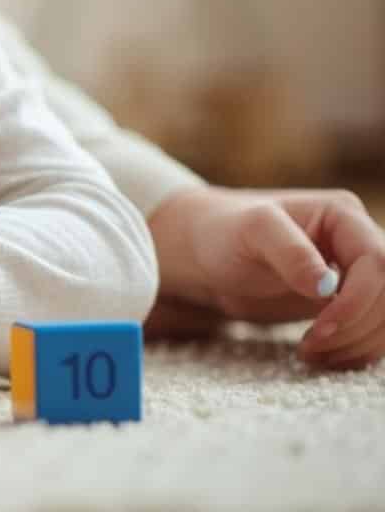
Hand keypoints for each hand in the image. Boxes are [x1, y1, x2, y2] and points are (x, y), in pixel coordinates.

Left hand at [149, 186, 384, 367]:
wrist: (205, 252)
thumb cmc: (222, 232)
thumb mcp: (250, 232)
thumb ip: (288, 251)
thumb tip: (327, 285)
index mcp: (343, 216)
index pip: (379, 264)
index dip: (358, 302)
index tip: (320, 328)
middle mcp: (358, 243)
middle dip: (358, 328)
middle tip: (311, 346)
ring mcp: (356, 274)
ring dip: (359, 345)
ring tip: (310, 354)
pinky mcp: (347, 301)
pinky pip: (372, 331)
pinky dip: (354, 350)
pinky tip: (320, 356)